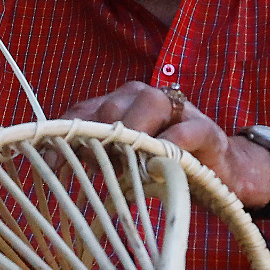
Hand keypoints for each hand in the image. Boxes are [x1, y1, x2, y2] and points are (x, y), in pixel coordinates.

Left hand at [59, 80, 269, 209]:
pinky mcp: (204, 129)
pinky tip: (158, 164)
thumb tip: (51, 163)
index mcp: (119, 103)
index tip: (48, 165)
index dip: (63, 136)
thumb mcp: (122, 162)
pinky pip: (183, 130)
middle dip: (98, 139)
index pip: (83, 111)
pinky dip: (169, 144)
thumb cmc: (162, 164)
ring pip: (148, 105)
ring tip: (125, 165)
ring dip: (132, 135)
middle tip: (94, 169)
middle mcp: (144, 98)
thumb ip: (92, 156)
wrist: (221, 171)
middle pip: (111, 108)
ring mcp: (177, 110)